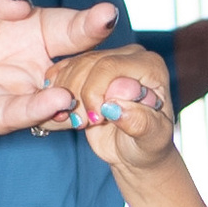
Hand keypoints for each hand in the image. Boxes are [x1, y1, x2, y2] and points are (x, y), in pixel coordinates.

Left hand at [0, 0, 117, 142]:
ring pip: (49, 99)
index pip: (65, 27)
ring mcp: (2, 92)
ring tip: (88, 86)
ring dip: (72, 95)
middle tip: (116, 62)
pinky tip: (53, 101)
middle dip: (95, 67)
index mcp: (20, 27)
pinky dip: (34, 111)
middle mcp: (20, 62)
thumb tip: (21, 6)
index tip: (108, 15)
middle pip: (69, 67)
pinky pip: (12, 116)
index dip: (88, 22)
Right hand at [72, 58, 180, 173]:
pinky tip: (65, 112)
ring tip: (79, 121)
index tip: (96, 120)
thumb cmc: (148, 144)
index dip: (94, 92)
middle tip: (84, 123)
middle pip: (88, 63)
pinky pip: (62, 71)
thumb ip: (140, 122)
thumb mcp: (151, 140)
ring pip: (72, 67)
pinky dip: (56, 93)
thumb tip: (116, 106)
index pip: (110, 67)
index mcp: (150, 67)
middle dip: (79, 97)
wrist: (134, 150)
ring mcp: (107, 59)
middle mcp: (130, 56)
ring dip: (66, 97)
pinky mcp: (88, 69)